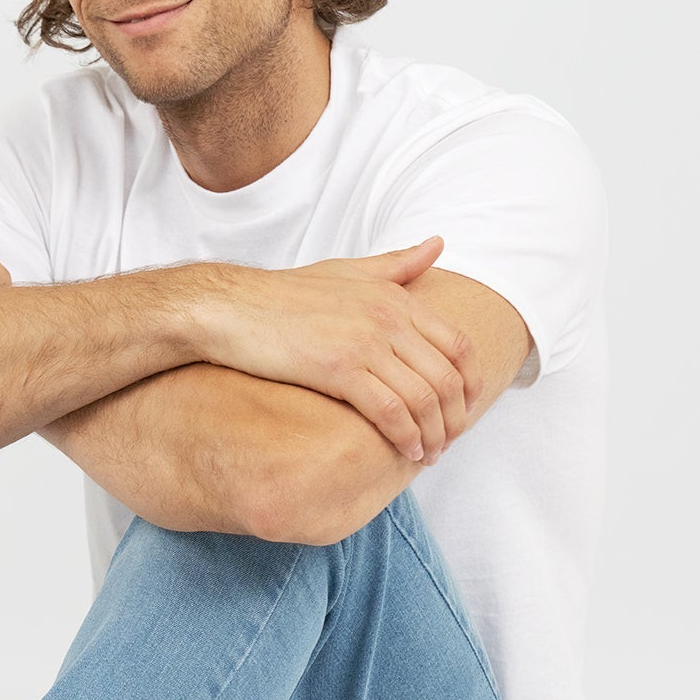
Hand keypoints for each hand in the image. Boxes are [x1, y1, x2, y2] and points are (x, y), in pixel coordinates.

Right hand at [194, 236, 482, 463]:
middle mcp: (388, 318)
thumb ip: (396, 264)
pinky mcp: (338, 369)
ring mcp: (365, 343)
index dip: (471, 383)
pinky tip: (404, 451)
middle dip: (454, 418)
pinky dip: (404, 436)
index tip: (465, 409)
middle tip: (447, 441)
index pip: (458, 345)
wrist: (228, 308)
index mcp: (395, 297)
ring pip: (422, 399)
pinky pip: (388, 411)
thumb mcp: (346, 270)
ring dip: (432, 434)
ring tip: (427, 455)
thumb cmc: (280, 294)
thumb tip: (437, 244)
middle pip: (446, 378)